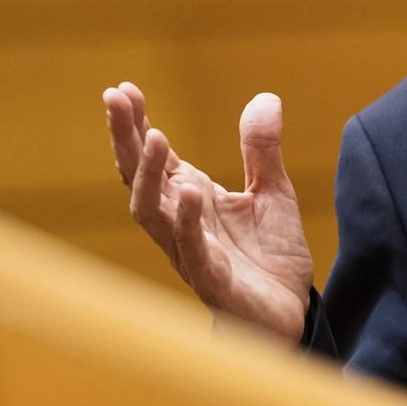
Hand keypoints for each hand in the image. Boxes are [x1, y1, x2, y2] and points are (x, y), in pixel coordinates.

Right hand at [103, 82, 313, 342]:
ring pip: (153, 213)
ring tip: (155, 137)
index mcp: (191, 197)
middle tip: (115, 98)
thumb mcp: (274, 192)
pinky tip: (191, 192)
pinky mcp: (213, 280)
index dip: (135, 124)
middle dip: (125, 138)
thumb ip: (262, 150)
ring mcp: (190, 252)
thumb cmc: (270, 258)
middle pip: (140, 177)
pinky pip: (192, 250)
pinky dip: (187, 222)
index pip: (154, 157)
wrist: (291, 316)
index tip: (122, 89)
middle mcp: (180, 222)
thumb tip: (266, 98)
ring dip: (150, 176)